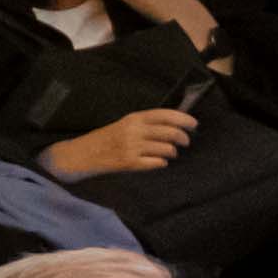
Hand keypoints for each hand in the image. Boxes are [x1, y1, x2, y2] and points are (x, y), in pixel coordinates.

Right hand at [45, 107, 197, 179]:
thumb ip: (146, 123)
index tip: (194, 124)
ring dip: (172, 152)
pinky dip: (161, 163)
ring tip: (169, 153)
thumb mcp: (125, 124)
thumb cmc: (107, 138)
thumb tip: (174, 123)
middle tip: (186, 141)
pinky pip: (157, 163)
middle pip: (171, 132)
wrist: (83, 154)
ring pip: (167, 149)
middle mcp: (134, 131)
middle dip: (183, 138)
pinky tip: (158, 162)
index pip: (165, 115)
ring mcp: (132, 147)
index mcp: (133, 118)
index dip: (183, 118)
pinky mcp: (130, 163)